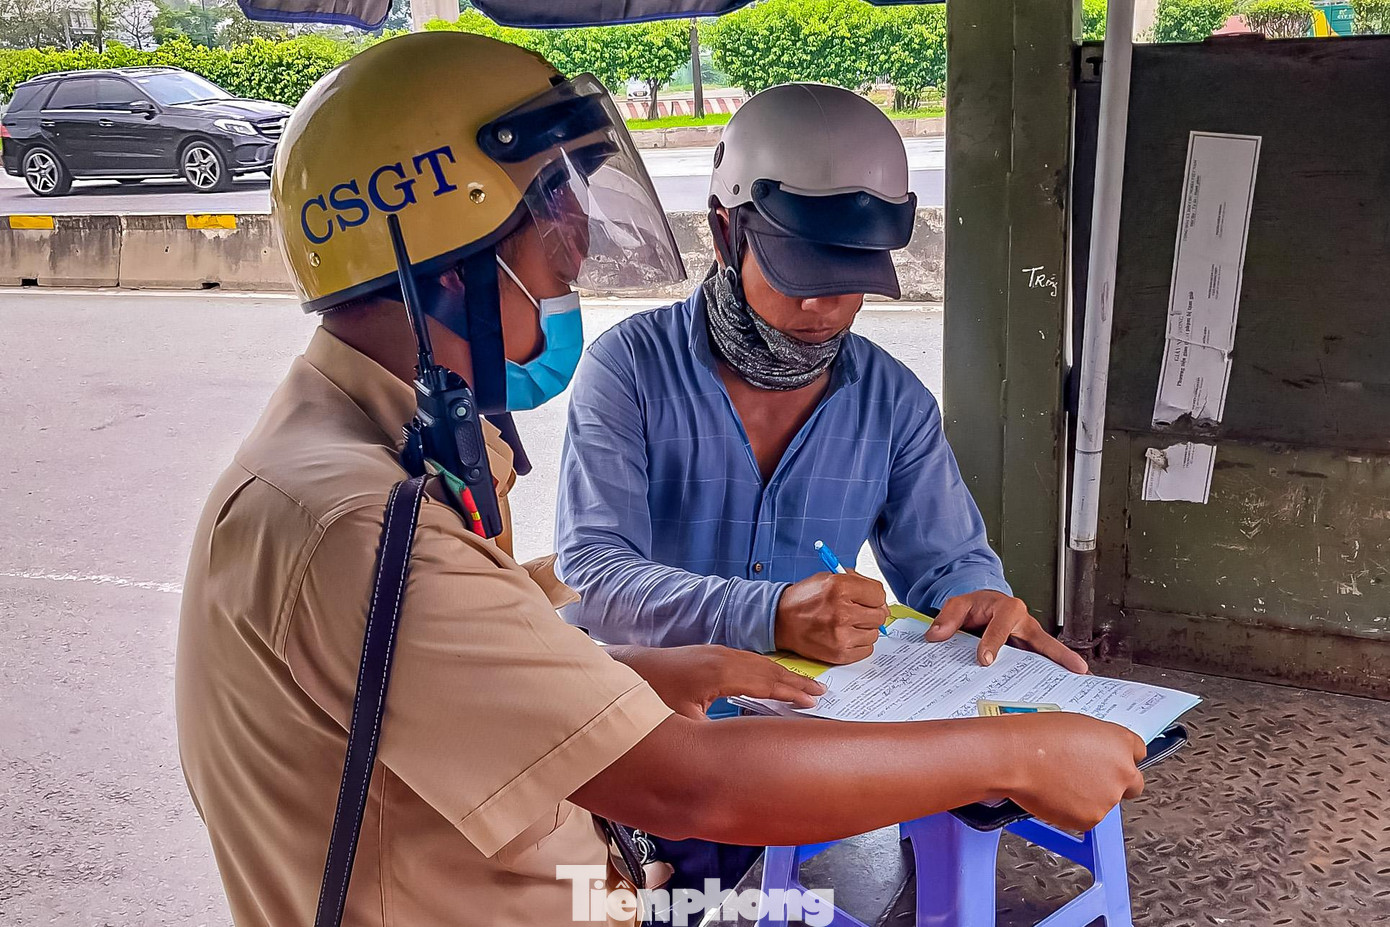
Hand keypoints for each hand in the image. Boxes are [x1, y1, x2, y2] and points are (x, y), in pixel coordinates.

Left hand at [608, 644, 825, 719]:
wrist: (616, 672)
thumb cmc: (645, 700)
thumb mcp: (682, 727)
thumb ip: (716, 738)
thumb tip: (740, 757)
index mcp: (720, 672)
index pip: (767, 681)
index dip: (792, 692)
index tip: (815, 701)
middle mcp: (718, 657)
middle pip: (766, 668)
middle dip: (793, 681)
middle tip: (820, 691)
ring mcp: (709, 653)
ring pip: (754, 662)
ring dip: (779, 674)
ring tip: (800, 685)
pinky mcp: (701, 655)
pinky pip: (742, 660)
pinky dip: (761, 670)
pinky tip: (765, 678)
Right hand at [774, 571, 889, 664]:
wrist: (781, 620)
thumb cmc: (806, 599)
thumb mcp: (830, 578)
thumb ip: (859, 583)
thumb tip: (882, 603)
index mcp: (840, 587)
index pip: (879, 594)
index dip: (873, 597)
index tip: (866, 599)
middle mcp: (841, 612)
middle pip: (879, 616)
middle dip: (870, 613)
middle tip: (855, 612)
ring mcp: (841, 635)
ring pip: (874, 634)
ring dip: (864, 629)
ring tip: (846, 624)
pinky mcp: (839, 654)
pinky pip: (866, 650)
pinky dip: (858, 644)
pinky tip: (844, 636)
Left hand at [925, 590, 1088, 672]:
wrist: (983, 607)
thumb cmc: (975, 606)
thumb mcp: (958, 604)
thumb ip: (948, 618)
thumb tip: (936, 636)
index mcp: (1007, 608)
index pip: (1001, 626)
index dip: (993, 642)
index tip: (985, 660)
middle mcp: (1024, 624)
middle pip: (1043, 640)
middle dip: (1059, 654)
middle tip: (1075, 668)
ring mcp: (1030, 639)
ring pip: (1048, 653)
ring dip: (1064, 667)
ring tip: (1081, 683)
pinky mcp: (1030, 651)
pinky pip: (1042, 663)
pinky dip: (1054, 674)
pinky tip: (1064, 688)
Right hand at [1004, 713, 1146, 830]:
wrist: (1016, 757)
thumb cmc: (1036, 736)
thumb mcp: (1074, 726)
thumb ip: (1096, 743)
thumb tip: (1094, 753)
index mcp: (1119, 742)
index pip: (1138, 752)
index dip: (1122, 757)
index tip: (1112, 761)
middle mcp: (1121, 770)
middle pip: (1133, 784)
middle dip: (1116, 783)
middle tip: (1090, 779)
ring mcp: (1109, 797)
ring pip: (1106, 802)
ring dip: (1089, 797)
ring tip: (1059, 781)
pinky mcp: (1092, 818)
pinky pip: (1086, 817)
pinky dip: (1072, 810)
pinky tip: (1055, 794)